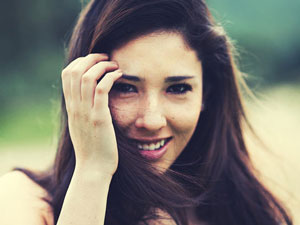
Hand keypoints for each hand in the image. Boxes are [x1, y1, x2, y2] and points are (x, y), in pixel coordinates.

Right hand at [61, 53, 121, 175]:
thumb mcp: (82, 125)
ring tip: (115, 65)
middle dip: (91, 58)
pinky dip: (110, 77)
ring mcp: (86, 112)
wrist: (93, 169)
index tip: (96, 60)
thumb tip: (90, 95)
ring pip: (88, 76)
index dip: (81, 61)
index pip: (67, 73)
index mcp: (71, 106)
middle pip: (75, 70)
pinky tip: (120, 75)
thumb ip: (83, 109)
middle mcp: (75, 107)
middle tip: (107, 58)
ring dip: (102, 65)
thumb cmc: (92, 147)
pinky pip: (101, 90)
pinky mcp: (99, 118)